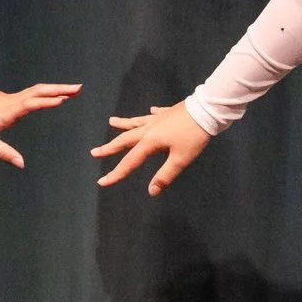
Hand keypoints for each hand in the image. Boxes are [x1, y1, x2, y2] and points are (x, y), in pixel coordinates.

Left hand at [0, 53, 78, 168]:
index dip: (46, 102)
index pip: (30, 104)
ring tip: (73, 90)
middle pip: (39, 91)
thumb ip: (1, 151)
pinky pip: (33, 93)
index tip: (63, 99)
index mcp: (6, 112)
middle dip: (60, 89)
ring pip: (37, 90)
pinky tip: (54, 95)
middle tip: (80, 88)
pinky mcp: (10, 97)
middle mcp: (12, 102)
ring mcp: (11, 98)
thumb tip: (21, 163)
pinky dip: (47, 92)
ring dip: (56, 89)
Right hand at [90, 103, 210, 195]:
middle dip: (110, 147)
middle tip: (95, 152)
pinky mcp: (168, 112)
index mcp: (149, 142)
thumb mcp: (180, 159)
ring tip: (111, 121)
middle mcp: (149, 129)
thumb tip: (151, 191)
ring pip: (136, 122)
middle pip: (125, 139)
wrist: (206, 110)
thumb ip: (165, 176)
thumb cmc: (193, 136)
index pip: (129, 161)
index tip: (102, 182)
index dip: (116, 173)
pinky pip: (155, 114)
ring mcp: (158, 119)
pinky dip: (150, 115)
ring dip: (123, 124)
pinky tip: (150, 111)